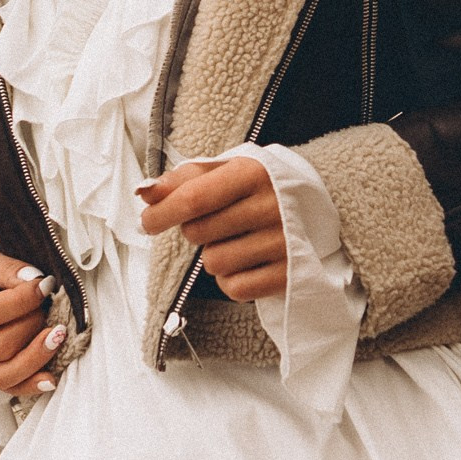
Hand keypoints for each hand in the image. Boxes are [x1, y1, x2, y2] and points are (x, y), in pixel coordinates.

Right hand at [0, 251, 63, 394]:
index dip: (22, 301)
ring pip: (5, 373)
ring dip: (38, 356)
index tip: (46, 285)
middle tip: (47, 306)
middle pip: (0, 346)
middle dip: (32, 325)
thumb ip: (9, 270)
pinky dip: (32, 385)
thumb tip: (38, 280)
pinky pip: (8, 388)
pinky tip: (51, 377)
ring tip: (58, 336)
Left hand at [138, 156, 288, 301]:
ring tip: (236, 240)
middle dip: (195, 230)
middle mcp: (271, 206)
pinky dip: (231, 279)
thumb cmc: (256, 187)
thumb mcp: (224, 171)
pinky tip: (246, 261)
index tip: (148, 222)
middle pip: (197, 233)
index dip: (161, 213)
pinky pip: (234, 288)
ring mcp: (282, 242)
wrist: (316, 204)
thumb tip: (144, 192)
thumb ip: (182, 180)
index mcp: (252, 173)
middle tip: (217, 222)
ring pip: (213, 264)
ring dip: (214, 256)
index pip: (194, 198)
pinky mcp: (288, 273)